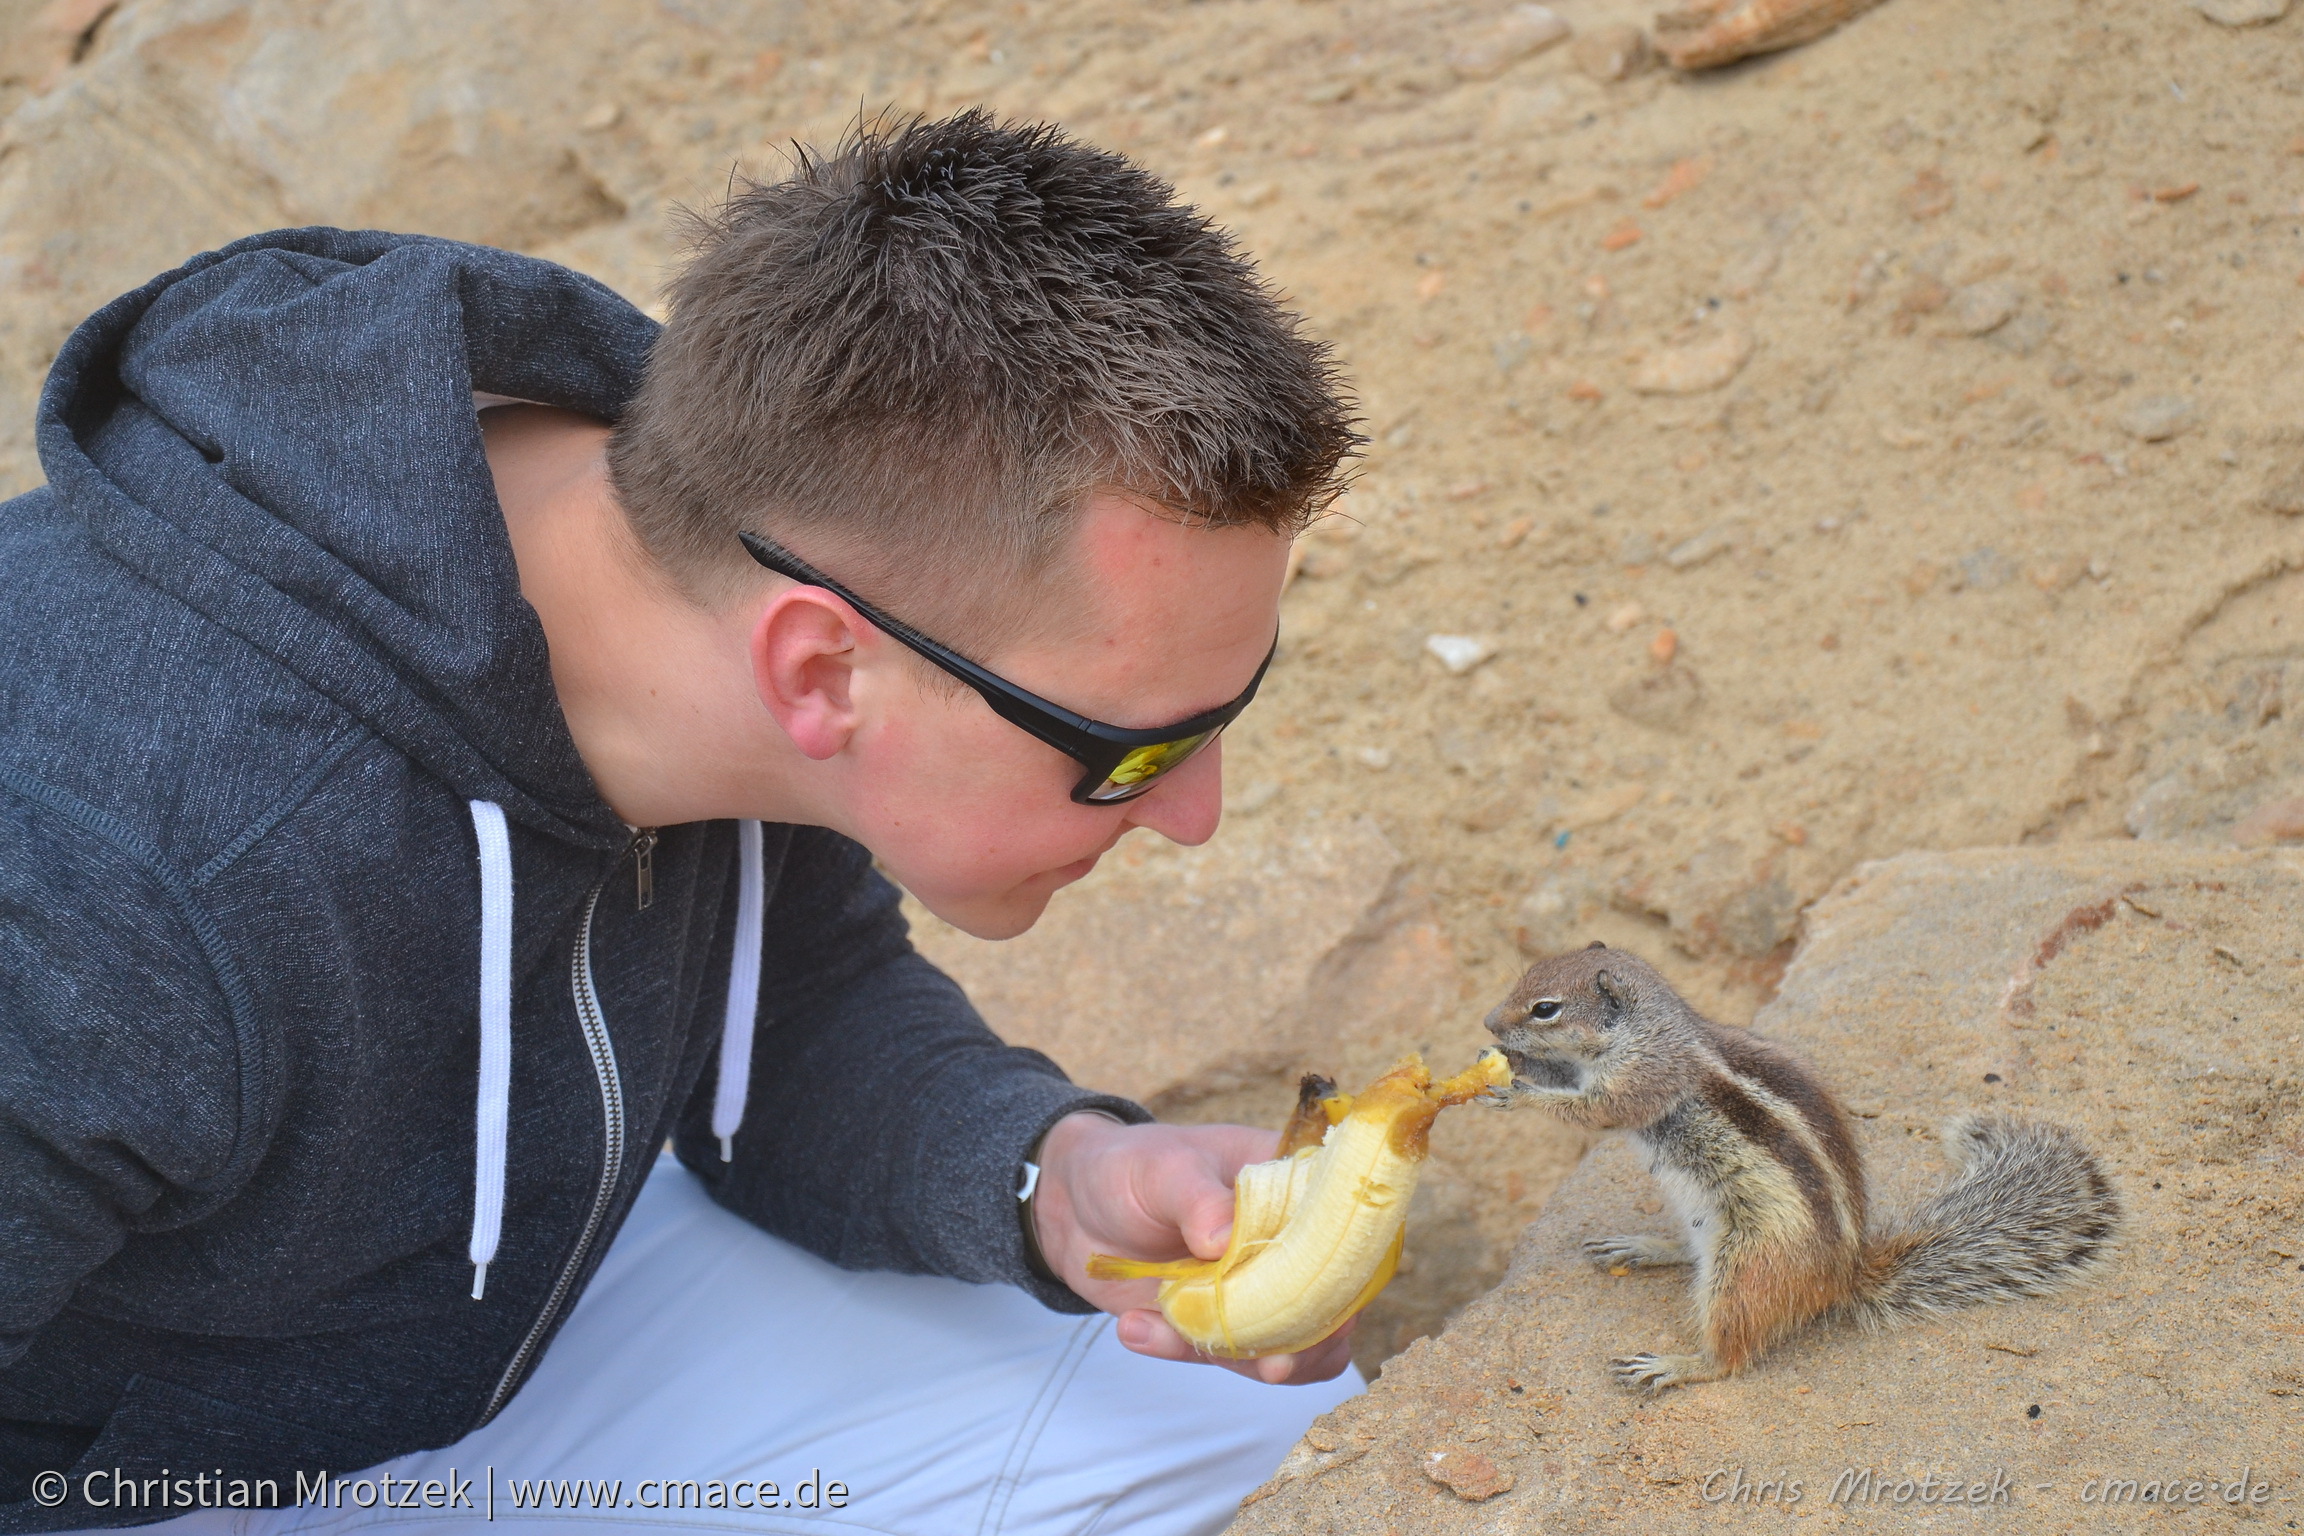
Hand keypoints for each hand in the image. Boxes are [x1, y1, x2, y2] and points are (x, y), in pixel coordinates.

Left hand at [1029, 1112, 1357, 1385]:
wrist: (1072, 1205)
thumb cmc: (1130, 1165)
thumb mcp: (1161, 1167)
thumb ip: (1196, 1198)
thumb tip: (1223, 1238)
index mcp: (1290, 1189)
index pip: (1344, 1230)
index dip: (1350, 1270)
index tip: (1332, 1307)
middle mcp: (1283, 1245)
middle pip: (1330, 1304)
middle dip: (1307, 1342)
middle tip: (1273, 1363)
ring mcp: (1251, 1290)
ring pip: (1284, 1345)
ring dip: (1240, 1357)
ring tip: (1171, 1334)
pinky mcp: (1212, 1325)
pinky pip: (1218, 1355)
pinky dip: (1178, 1351)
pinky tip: (1133, 1327)